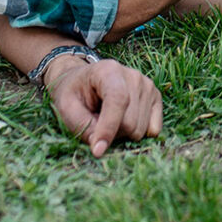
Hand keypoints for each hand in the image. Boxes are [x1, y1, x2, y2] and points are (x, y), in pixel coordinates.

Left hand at [45, 56, 163, 156]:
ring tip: (108, 119)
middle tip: (97, 124)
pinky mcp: (156, 97)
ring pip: (141, 129)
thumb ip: (81, 125)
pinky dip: (137, 133)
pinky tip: (124, 121)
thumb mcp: (66, 107)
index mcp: (109, 71)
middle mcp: (133, 76)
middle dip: (112, 133)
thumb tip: (100, 147)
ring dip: (122, 134)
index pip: (117, 101)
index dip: (108, 128)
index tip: (97, 150)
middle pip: (130, 122)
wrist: (84, 81)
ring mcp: (148, 86)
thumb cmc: (74, 93)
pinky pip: (153, 129)